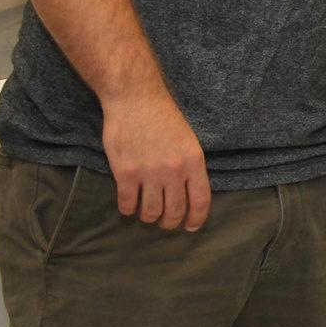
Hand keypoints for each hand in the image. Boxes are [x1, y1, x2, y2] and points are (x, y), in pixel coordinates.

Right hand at [101, 88, 210, 230]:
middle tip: (165, 221)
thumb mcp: (189, 141)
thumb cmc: (163, 118)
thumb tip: (189, 193)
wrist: (136, 99)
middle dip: (170, 222)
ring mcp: (149, 173)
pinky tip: (129, 205)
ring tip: (147, 212)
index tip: (191, 227)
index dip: (197, 219)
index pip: (200, 201)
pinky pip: (128, 204)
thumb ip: (190, 167)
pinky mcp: (126, 173)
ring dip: (149, 217)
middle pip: (175, 211)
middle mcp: (174, 170)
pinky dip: (128, 210)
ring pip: (151, 212)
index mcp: (193, 161)